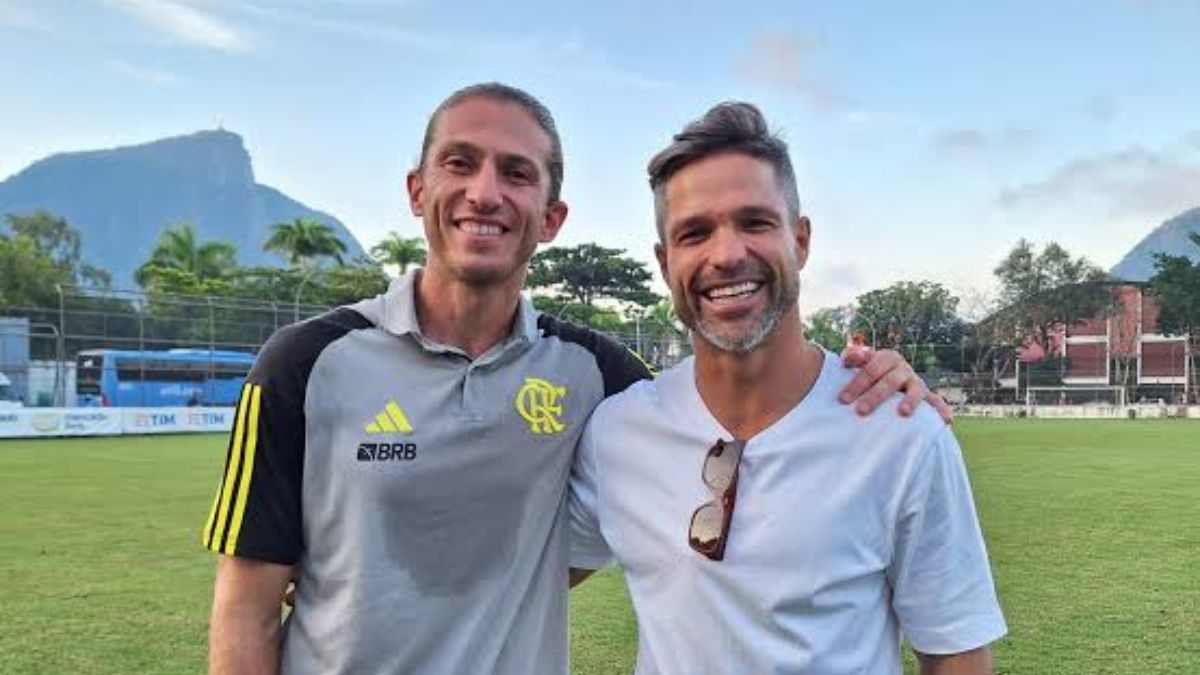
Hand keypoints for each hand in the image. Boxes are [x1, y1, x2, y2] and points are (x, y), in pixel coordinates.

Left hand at [838, 346, 953, 423]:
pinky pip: (936, 402)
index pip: (871, 369)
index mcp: (886, 357)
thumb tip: (848, 358)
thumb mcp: (858, 362)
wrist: (886, 377)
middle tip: (860, 411)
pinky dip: (942, 409)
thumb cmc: (867, 373)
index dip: (857, 383)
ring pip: (915, 390)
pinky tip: (947, 420)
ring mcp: (916, 382)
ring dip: (910, 401)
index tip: (842, 399)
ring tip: (903, 413)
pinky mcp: (926, 396)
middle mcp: (903, 368)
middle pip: (890, 381)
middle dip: (875, 396)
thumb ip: (852, 357)